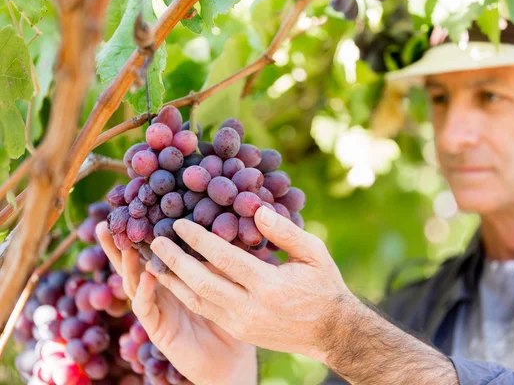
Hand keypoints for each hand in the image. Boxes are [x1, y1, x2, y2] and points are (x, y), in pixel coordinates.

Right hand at [96, 222, 257, 384]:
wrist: (232, 360)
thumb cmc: (233, 316)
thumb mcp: (229, 280)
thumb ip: (221, 257)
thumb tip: (232, 222)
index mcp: (175, 277)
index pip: (154, 250)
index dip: (144, 231)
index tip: (136, 207)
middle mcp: (161, 291)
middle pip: (134, 263)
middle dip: (119, 244)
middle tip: (107, 220)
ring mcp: (157, 309)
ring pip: (135, 282)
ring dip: (128, 263)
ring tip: (124, 242)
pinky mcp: (158, 329)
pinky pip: (146, 308)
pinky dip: (144, 291)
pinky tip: (145, 275)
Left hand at [148, 206, 356, 362]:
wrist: (331, 332)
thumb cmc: (324, 285)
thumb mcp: (314, 253)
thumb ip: (285, 232)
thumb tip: (256, 209)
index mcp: (270, 286)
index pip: (225, 259)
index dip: (199, 239)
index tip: (180, 223)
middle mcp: (251, 308)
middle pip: (202, 281)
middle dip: (175, 259)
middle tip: (155, 240)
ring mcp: (242, 323)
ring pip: (197, 300)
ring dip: (172, 279)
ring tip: (153, 259)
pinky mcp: (239, 330)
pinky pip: (206, 310)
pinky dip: (185, 293)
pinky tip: (173, 279)